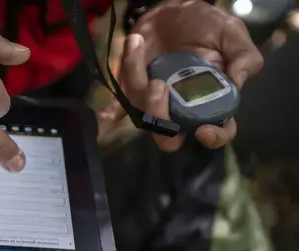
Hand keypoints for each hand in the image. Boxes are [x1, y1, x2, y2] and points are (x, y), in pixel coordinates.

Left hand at [107, 0, 263, 150]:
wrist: (174, 9)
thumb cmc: (206, 25)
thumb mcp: (232, 34)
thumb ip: (244, 57)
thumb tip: (238, 82)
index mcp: (213, 101)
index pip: (218, 131)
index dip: (214, 138)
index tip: (204, 130)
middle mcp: (183, 109)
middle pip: (170, 137)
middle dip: (161, 120)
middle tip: (159, 85)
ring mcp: (155, 103)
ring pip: (143, 115)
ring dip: (136, 80)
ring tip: (137, 43)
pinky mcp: (134, 92)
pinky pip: (121, 107)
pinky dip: (112, 114)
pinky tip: (105, 118)